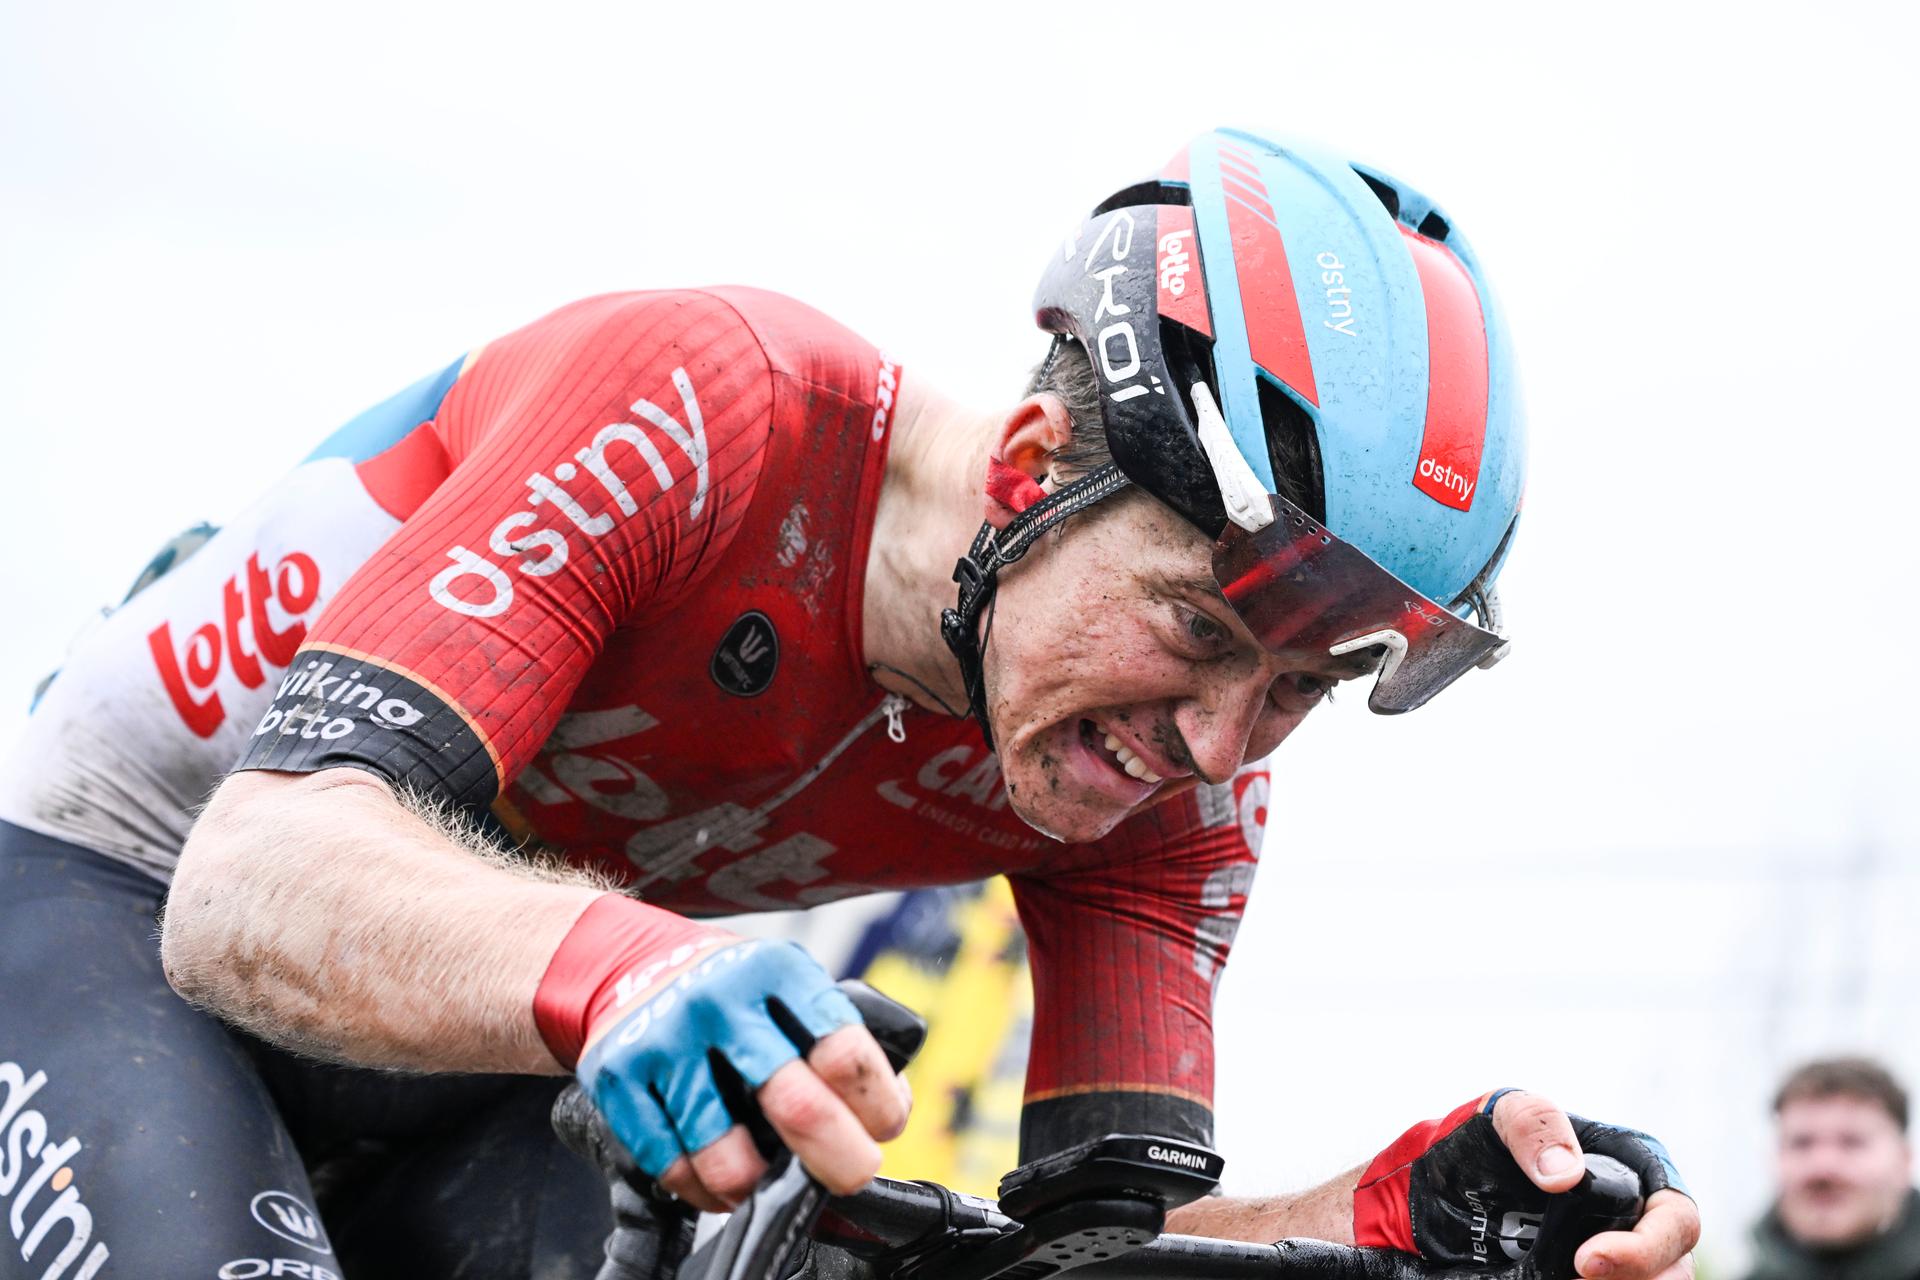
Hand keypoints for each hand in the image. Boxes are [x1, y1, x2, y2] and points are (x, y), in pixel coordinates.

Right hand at [577, 938, 911, 1209]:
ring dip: (759, 1186)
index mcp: (777, 972)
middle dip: (839, 1160)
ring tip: (771, 1184)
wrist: (627, 966)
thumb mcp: (788, 983)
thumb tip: (885, 1111)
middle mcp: (721, 1001)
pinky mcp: (619, 1079)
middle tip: (850, 1175)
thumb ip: (836, 1034)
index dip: (877, 1106)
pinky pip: (672, 1165)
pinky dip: (703, 1190)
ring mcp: (667, 1041)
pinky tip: (718, 1182)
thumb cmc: (730, 989)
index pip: (845, 1054)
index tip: (882, 1129)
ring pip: (729, 1153)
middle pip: (800, 1107)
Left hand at [1354, 1089, 1697, 1279]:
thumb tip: (1564, 1174)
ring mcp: (1614, 1260)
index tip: (1587, 1261)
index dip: (1647, 1248)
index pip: (1676, 1218)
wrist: (1434, 1189)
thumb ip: (1532, 1127)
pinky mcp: (1582, 1278)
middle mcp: (1637, 1222)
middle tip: (1572, 1279)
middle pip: (1671, 1273)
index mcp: (1636, 1170)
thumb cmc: (1481, 1140)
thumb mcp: (1500, 1116)